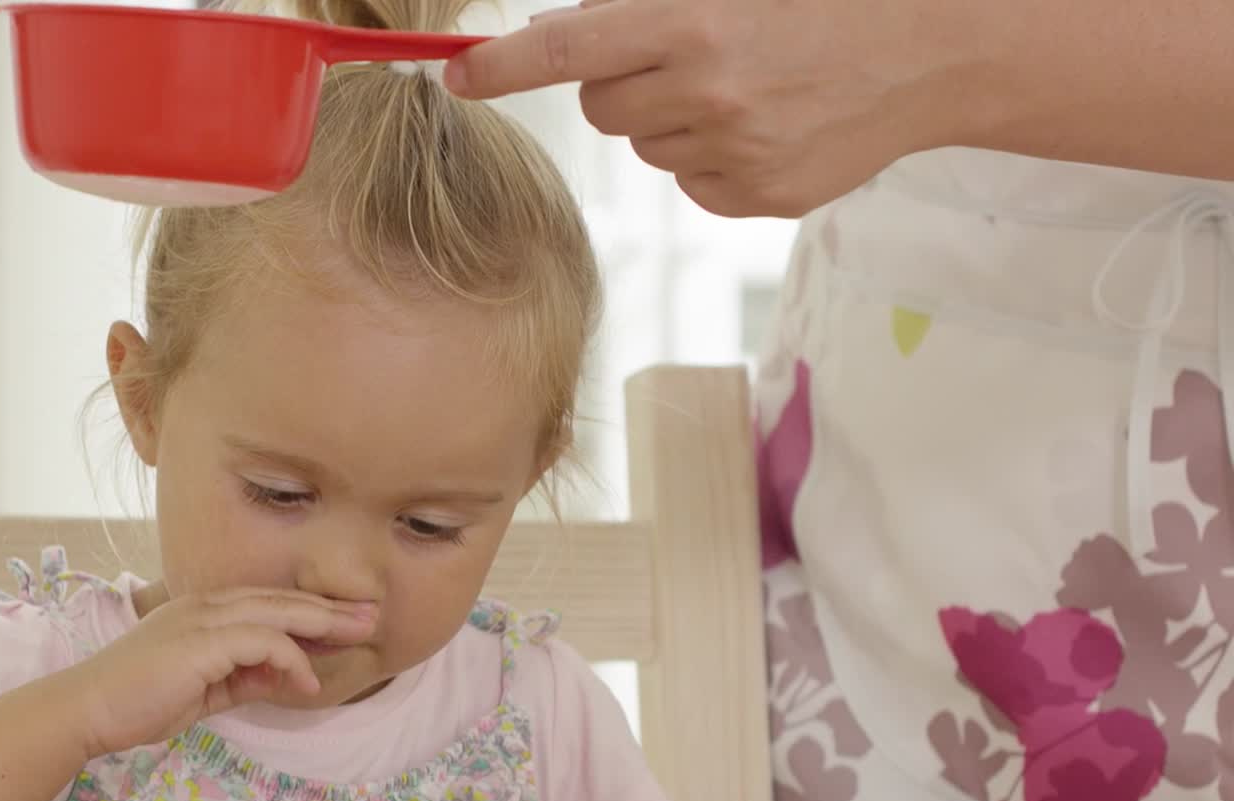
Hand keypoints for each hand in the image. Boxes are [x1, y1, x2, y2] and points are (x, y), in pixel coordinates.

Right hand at [67, 588, 377, 757]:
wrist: (90, 711)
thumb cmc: (141, 702)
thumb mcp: (208, 690)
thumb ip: (246, 679)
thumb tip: (288, 680)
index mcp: (206, 611)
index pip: (271, 604)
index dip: (314, 612)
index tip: (350, 622)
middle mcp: (207, 605)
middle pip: (283, 599)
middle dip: (332, 609)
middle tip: (372, 616)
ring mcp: (203, 619)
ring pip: (279, 612)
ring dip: (323, 625)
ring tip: (359, 637)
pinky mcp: (202, 642)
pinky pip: (264, 642)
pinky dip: (291, 661)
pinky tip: (307, 683)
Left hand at [445, 0, 999, 217]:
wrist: (928, 52)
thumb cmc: (828, 1)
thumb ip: (653, 3)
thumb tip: (572, 30)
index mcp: (697, 23)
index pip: (569, 48)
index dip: (504, 65)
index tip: (457, 73)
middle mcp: (707, 95)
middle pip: (601, 107)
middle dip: (618, 80)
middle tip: (680, 54)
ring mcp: (734, 155)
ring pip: (647, 148)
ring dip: (669, 119)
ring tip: (741, 87)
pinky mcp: (757, 197)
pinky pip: (692, 183)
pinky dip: (710, 158)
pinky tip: (761, 127)